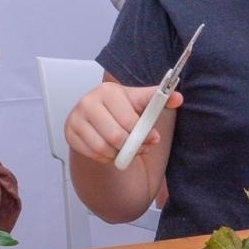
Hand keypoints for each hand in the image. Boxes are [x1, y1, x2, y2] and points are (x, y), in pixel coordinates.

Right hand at [64, 81, 182, 164]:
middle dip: (133, 147)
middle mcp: (88, 102)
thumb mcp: (139, 102)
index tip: (153, 138)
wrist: (97, 115)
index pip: (128, 120)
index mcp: (107, 91)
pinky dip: (106, 157)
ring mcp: (76, 118)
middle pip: (115, 136)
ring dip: (120, 154)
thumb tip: (178, 97)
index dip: (144, 133)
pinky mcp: (70, 133)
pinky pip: (93, 154)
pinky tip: (113, 150)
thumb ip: (158, 100)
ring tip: (128, 150)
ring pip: (103, 148)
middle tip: (142, 148)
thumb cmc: (121, 108)